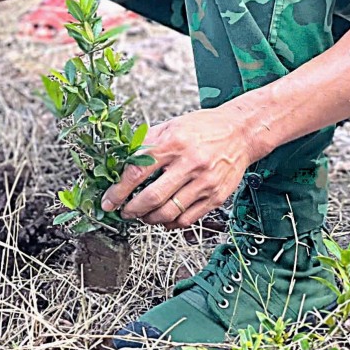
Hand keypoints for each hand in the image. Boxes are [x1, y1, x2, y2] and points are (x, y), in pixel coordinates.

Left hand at [101, 107, 252, 227]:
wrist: (240, 132)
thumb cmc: (204, 128)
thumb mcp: (171, 126)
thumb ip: (147, 144)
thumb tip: (121, 162)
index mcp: (173, 143)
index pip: (137, 171)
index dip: (119, 191)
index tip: (109, 201)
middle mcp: (189, 163)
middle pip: (152, 197)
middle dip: (132, 210)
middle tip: (124, 212)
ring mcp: (204, 182)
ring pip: (169, 213)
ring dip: (149, 219)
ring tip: (143, 216)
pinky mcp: (215, 196)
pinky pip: (187, 219)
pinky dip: (170, 223)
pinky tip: (164, 217)